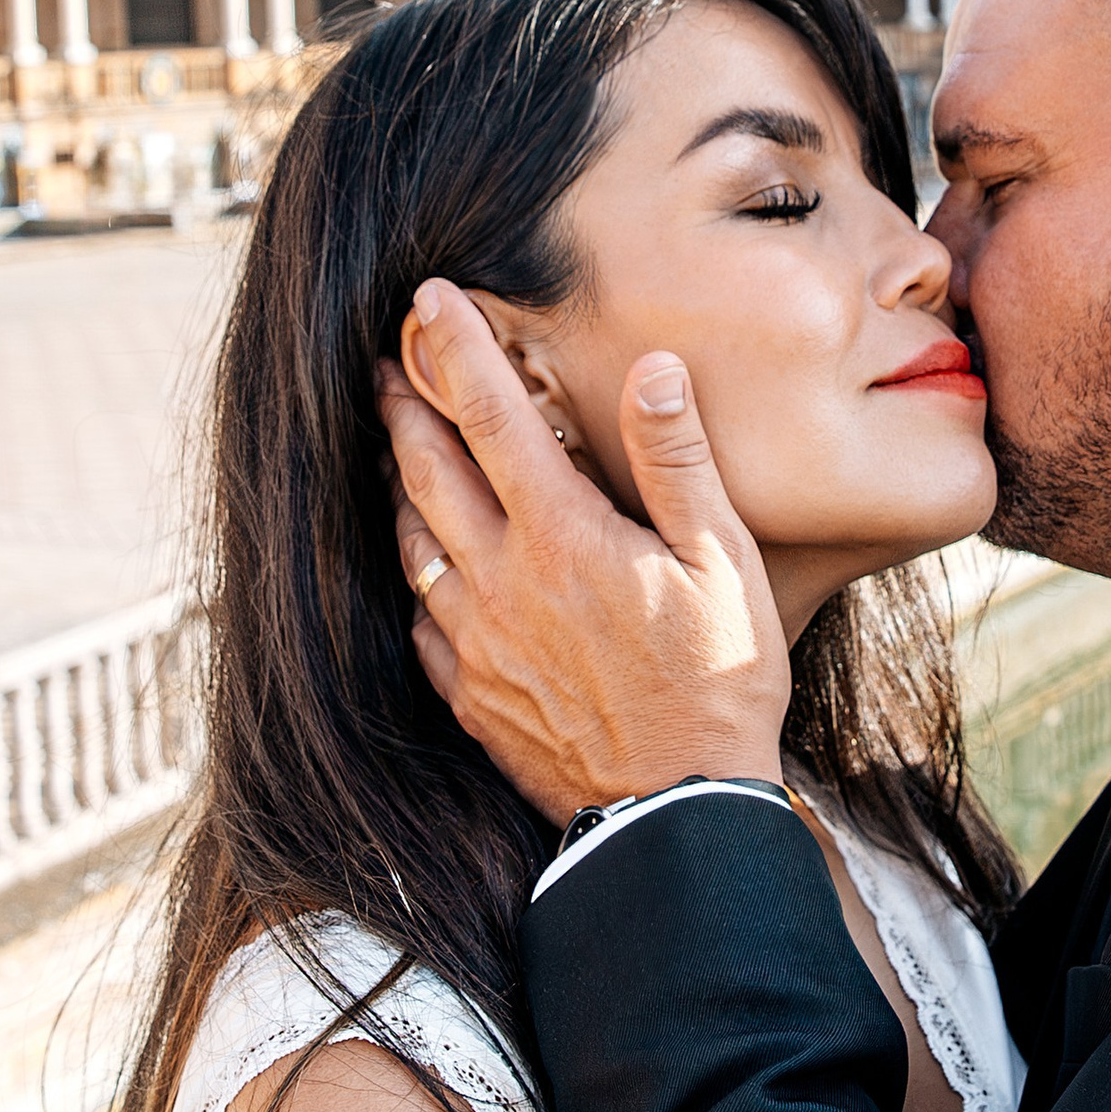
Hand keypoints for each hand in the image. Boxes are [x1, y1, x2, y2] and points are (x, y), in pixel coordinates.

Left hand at [382, 280, 790, 819]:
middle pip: (427, 470)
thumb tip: (652, 368)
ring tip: (391, 446)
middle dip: (404, 404)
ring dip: (396, 483)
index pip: (490, 414)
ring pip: (410, 541)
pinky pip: (418, 617)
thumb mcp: (722, 560)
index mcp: (562, 534)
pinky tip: (420, 559)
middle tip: (388, 360)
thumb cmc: (717, 682)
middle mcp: (501, 580)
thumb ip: (678, 460)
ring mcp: (476, 641)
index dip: (455, 347)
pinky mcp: (469, 693)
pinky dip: (412, 570)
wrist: (676, 813)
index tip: (427, 297)